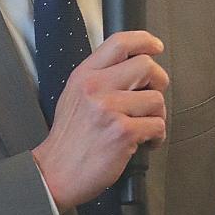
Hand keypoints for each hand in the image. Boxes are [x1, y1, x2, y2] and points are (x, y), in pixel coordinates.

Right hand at [32, 31, 167, 209]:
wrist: (56, 173)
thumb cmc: (69, 139)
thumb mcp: (74, 97)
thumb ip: (99, 79)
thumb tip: (132, 69)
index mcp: (84, 76)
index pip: (119, 43)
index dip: (144, 41)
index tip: (156, 47)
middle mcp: (96, 87)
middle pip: (146, 66)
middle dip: (159, 82)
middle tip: (153, 98)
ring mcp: (110, 109)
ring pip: (156, 99)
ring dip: (158, 115)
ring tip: (145, 127)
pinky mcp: (122, 133)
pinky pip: (157, 125)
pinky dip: (157, 136)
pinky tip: (146, 142)